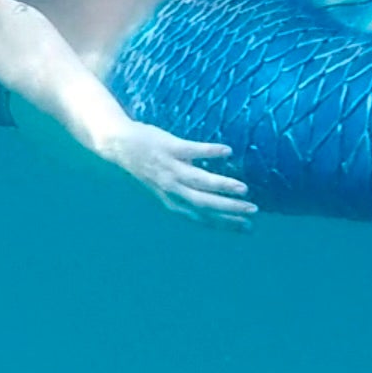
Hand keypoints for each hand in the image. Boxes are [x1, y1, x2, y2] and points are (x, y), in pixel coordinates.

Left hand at [98, 121, 254, 226]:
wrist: (119, 145)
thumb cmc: (146, 167)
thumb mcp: (164, 189)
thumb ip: (186, 195)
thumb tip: (214, 200)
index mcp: (172, 202)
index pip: (203, 218)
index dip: (225, 224)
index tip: (248, 227)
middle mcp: (171, 189)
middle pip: (204, 203)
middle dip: (229, 209)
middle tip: (252, 210)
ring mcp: (170, 168)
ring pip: (199, 181)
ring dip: (222, 186)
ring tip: (243, 189)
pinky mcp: (169, 147)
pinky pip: (192, 150)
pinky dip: (210, 152)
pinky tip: (227, 152)